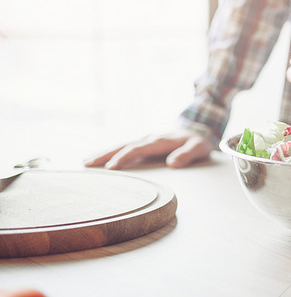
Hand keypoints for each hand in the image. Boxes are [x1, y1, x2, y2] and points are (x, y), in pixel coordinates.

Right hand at [84, 128, 214, 169]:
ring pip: (121, 145)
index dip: (125, 157)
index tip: (112, 167)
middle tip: (87, 164)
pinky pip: (124, 147)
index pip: (139, 149)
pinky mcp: (143, 143)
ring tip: (85, 161)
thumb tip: (172, 164)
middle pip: (124, 146)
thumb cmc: (199, 142)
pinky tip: (98, 158)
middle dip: (105, 154)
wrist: (198, 129)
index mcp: (160, 140)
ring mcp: (145, 140)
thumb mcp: (199, 148)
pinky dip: (110, 152)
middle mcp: (149, 138)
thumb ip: (187, 154)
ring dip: (104, 153)